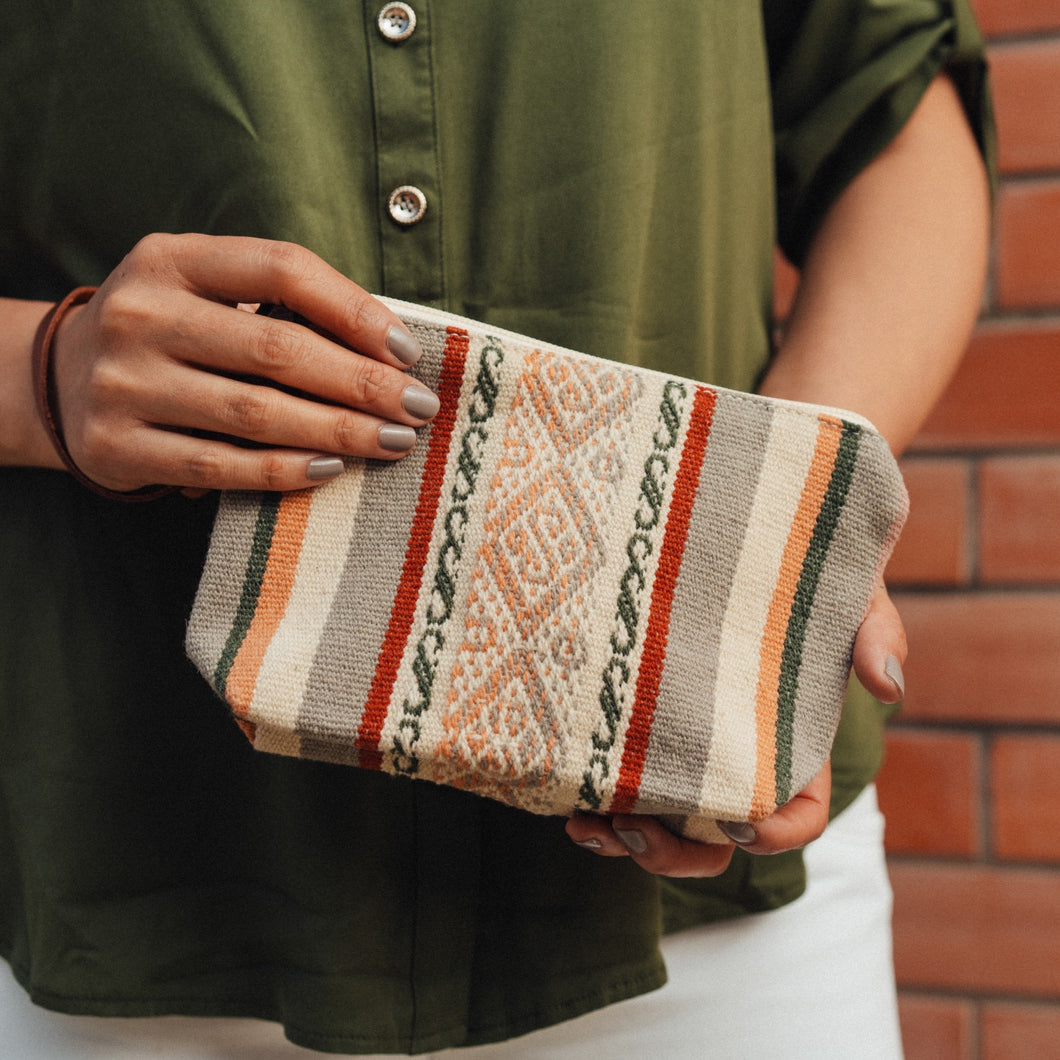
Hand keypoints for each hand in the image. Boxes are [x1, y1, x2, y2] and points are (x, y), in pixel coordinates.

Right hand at [48, 233, 438, 492]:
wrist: (60, 382)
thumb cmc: (169, 333)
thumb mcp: (204, 290)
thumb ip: (277, 304)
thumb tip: (388, 349)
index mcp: (171, 258)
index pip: (281, 268)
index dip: (354, 309)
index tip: (407, 352)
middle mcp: (140, 313)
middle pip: (276, 348)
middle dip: (362, 383)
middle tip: (417, 408)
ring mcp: (122, 382)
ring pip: (254, 412)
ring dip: (338, 430)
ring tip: (392, 442)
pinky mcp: (117, 446)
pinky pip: (219, 466)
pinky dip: (284, 471)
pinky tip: (331, 469)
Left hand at [565, 583, 905, 876]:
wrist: (723, 538)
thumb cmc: (792, 570)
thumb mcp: (843, 588)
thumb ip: (873, 627)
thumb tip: (887, 686)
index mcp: (791, 742)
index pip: (799, 814)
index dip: (776, 835)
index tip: (739, 823)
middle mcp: (734, 757)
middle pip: (716, 840)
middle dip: (677, 853)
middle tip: (637, 828)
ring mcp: (683, 748)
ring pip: (662, 825)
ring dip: (626, 842)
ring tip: (589, 824)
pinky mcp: (636, 729)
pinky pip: (619, 787)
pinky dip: (594, 807)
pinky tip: (568, 801)